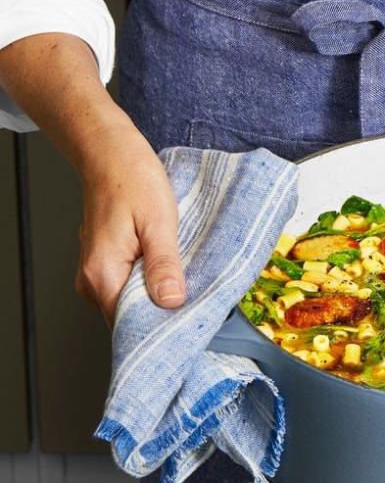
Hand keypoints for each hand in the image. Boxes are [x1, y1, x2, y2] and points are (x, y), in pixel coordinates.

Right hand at [75, 123, 185, 324]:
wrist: (111, 154)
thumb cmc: (133, 180)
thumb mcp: (159, 222)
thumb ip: (164, 265)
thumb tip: (171, 301)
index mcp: (102, 273)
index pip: (131, 325)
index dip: (162, 328)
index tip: (190, 325)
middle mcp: (92, 279)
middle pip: (131, 318)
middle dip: (163, 314)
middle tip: (195, 301)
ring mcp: (95, 273)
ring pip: (132, 303)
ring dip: (158, 297)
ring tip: (184, 281)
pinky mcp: (104, 265)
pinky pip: (129, 287)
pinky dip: (151, 283)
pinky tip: (169, 271)